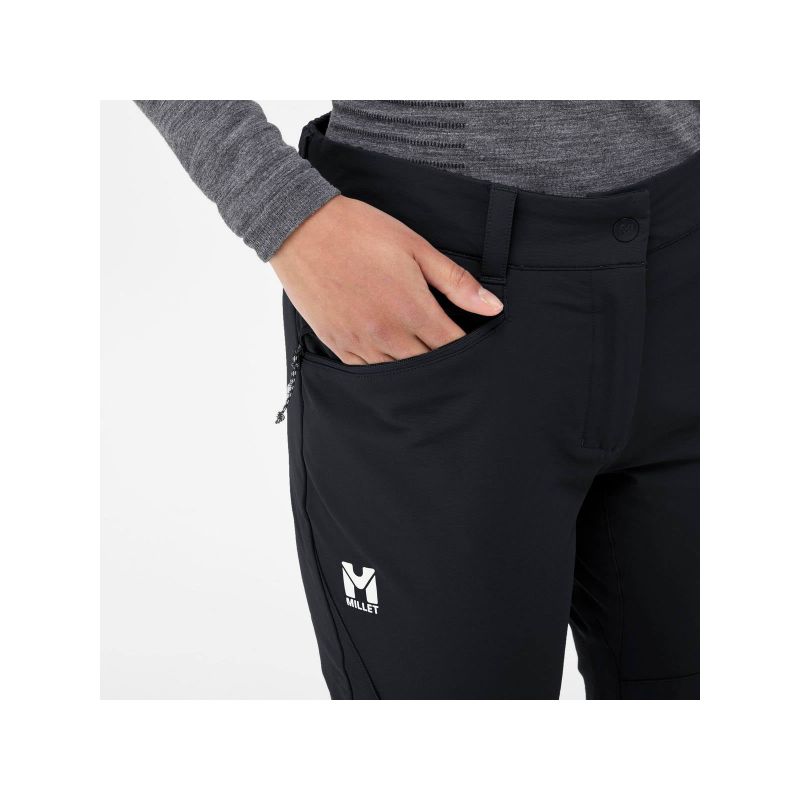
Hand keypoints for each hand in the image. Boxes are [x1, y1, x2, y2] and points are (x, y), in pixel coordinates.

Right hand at [270, 196, 502, 364]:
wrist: (302, 228)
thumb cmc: (361, 231)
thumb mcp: (416, 248)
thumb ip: (456, 282)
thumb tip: (493, 308)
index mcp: (412, 309)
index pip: (452, 347)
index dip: (468, 349)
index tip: (474, 345)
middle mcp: (387, 334)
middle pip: (428, 366)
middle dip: (444, 362)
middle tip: (453, 357)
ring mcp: (360, 343)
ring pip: (399, 374)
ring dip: (415, 370)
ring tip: (425, 360)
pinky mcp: (337, 344)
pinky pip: (368, 372)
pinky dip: (385, 370)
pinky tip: (393, 360)